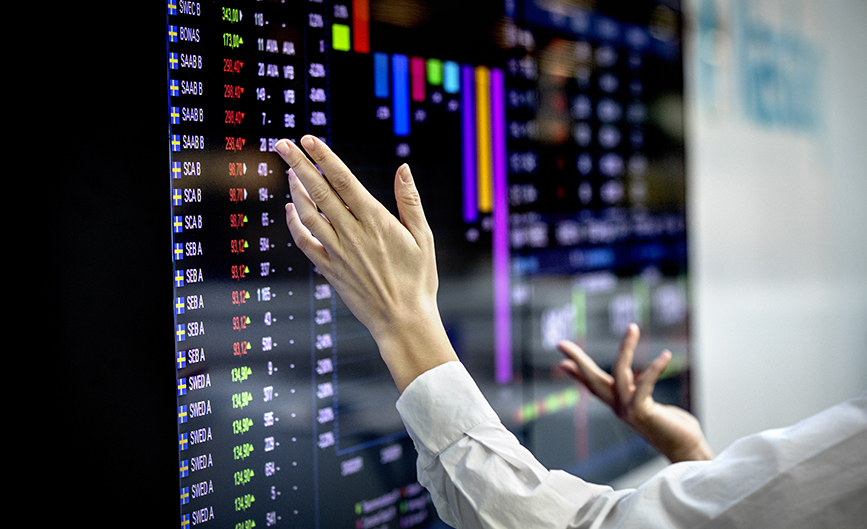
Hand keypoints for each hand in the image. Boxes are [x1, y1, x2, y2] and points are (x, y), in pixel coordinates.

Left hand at [275, 136, 456, 391]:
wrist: (403, 321)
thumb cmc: (419, 280)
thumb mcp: (423, 238)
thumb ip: (410, 202)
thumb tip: (403, 168)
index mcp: (376, 221)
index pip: (343, 180)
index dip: (324, 157)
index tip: (309, 139)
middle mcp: (352, 233)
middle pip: (319, 191)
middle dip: (299, 164)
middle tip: (282, 143)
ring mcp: (337, 252)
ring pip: (307, 214)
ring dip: (295, 190)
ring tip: (289, 170)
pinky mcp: (329, 270)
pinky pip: (305, 243)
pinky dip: (294, 224)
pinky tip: (290, 209)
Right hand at [557, 324, 713, 462]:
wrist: (685, 449)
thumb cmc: (672, 427)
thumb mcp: (649, 404)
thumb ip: (638, 391)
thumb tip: (632, 380)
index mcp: (618, 404)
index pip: (593, 385)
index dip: (577, 373)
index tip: (561, 361)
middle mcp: (619, 407)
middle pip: (593, 380)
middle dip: (578, 360)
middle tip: (561, 344)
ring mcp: (628, 411)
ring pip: (620, 373)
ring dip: (626, 348)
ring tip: (632, 328)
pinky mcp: (643, 413)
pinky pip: (645, 384)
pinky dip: (654, 368)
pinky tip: (665, 356)